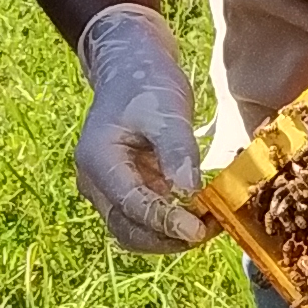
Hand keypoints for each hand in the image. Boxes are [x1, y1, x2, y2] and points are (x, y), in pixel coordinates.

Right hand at [73, 3, 208, 253]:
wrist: (133, 69)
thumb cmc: (146, 84)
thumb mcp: (166, 111)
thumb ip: (176, 151)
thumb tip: (189, 192)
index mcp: (98, 161)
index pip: (130, 206)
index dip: (165, 223)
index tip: (199, 230)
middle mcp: (97, 183)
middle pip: (128, 229)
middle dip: (168, 238)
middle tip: (210, 231)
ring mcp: (110, 190)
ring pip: (137, 230)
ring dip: (171, 236)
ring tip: (211, 225)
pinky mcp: (128, 190)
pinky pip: (147, 218)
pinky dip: (172, 223)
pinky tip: (202, 215)